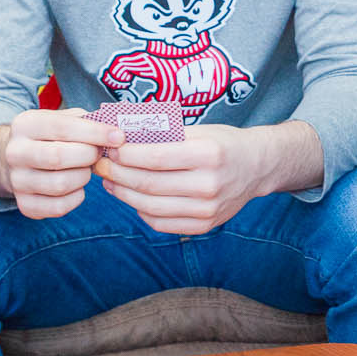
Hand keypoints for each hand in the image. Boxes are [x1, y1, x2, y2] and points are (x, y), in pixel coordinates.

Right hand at [0, 108, 118, 219]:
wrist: (20, 159)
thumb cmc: (52, 136)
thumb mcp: (63, 119)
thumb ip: (88, 121)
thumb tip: (116, 133)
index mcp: (25, 124)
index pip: (63, 127)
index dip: (95, 133)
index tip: (119, 137)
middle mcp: (15, 152)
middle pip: (59, 157)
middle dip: (89, 156)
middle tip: (97, 154)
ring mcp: (17, 181)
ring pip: (60, 184)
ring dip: (83, 177)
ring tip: (85, 169)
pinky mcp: (25, 204)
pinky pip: (59, 207)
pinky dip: (77, 197)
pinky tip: (77, 186)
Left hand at [94, 122, 272, 234]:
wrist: (256, 167)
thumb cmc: (223, 143)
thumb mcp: (199, 130)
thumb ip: (163, 135)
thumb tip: (121, 138)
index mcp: (209, 154)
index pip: (154, 158)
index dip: (125, 154)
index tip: (109, 148)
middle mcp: (209, 184)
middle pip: (148, 184)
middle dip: (117, 173)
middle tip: (100, 164)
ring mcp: (207, 209)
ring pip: (149, 207)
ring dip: (123, 193)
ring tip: (111, 180)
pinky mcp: (204, 225)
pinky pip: (160, 223)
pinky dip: (140, 210)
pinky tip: (132, 197)